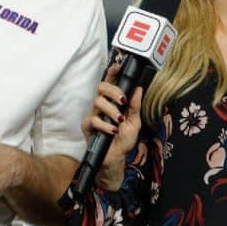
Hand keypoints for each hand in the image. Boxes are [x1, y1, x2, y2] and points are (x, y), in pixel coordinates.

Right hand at [81, 63, 143, 190]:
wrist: (116, 159)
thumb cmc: (124, 140)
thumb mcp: (135, 122)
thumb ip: (135, 106)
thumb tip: (138, 89)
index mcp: (112, 102)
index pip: (110, 83)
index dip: (112, 73)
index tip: (118, 66)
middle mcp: (101, 105)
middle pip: (101, 87)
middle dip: (112, 91)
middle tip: (123, 100)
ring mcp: (93, 115)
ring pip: (98, 102)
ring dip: (111, 111)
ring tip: (120, 121)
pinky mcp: (87, 126)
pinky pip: (93, 119)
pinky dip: (105, 125)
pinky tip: (113, 131)